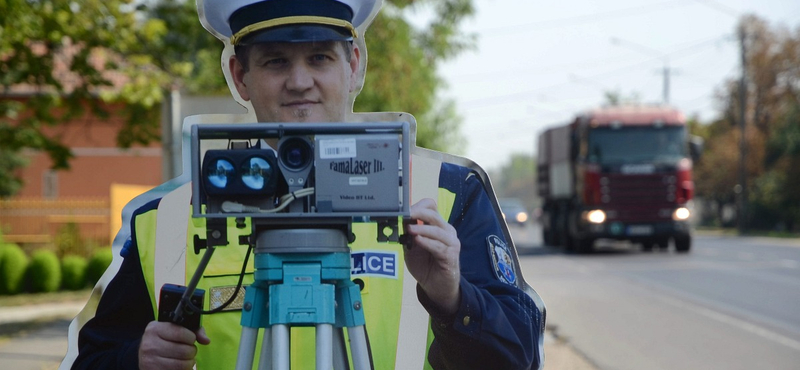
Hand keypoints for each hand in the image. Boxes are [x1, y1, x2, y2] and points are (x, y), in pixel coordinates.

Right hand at [138, 321, 209, 369]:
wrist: (143, 355)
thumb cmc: (163, 340)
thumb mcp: (173, 329)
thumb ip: (193, 330)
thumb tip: (206, 340)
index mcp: (155, 329)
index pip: (181, 333)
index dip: (191, 337)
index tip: (189, 339)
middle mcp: (150, 344)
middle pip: (185, 351)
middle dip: (191, 351)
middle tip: (187, 350)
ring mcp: (150, 360)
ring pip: (183, 364)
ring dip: (189, 362)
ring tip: (184, 359)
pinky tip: (178, 366)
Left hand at [404, 198, 460, 314]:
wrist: (436, 286)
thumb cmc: (425, 265)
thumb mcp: (411, 247)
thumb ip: (407, 234)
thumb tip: (399, 221)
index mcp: (436, 225)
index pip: (430, 207)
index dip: (417, 206)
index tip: (404, 210)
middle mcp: (446, 230)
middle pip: (433, 214)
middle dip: (418, 213)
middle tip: (405, 215)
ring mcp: (451, 242)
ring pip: (436, 229)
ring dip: (422, 228)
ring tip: (409, 229)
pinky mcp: (451, 255)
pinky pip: (438, 246)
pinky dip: (427, 242)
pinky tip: (418, 241)